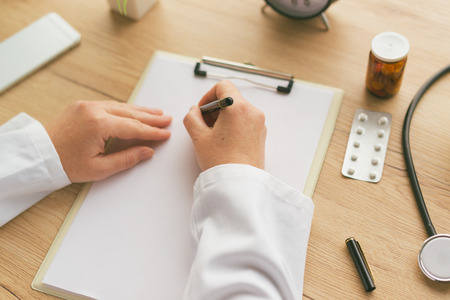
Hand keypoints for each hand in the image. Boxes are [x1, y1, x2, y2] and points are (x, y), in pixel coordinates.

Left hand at [45, 100, 171, 181]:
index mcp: (99, 125)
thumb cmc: (64, 164)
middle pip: (131, 113)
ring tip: (156, 112)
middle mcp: (94, 110)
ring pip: (122, 106)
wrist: (39, 155)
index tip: (166, 133)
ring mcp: (87, 105)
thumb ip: (127, 159)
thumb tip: (148, 151)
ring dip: (140, 110)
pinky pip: (110, 105)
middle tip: (167, 119)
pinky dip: (125, 109)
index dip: (152, 131)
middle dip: (151, 117)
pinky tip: (134, 111)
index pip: (134, 127)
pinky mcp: (82, 105)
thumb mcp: (98, 168)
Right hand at [183, 80, 265, 170]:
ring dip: (223, 118)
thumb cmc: (221, 161)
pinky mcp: (261, 135)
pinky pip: (245, 122)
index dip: (208, 96)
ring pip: (238, 111)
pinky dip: (233, 126)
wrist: (239, 184)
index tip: (202, 110)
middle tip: (203, 125)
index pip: (223, 86)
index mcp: (238, 107)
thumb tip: (194, 111)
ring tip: (213, 136)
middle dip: (214, 109)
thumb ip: (192, 117)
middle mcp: (253, 112)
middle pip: (231, 99)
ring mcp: (259, 124)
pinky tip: (223, 142)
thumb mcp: (198, 136)